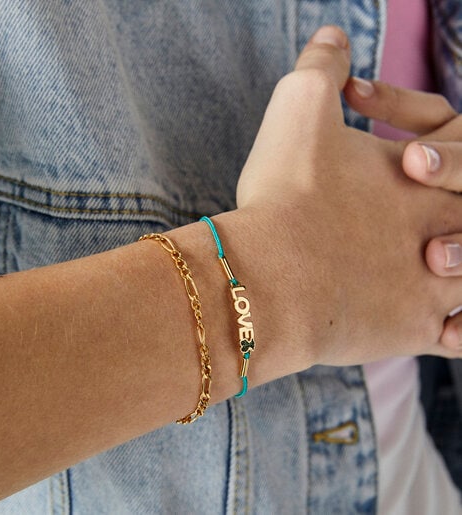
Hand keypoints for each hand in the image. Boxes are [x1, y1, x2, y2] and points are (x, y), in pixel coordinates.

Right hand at [236, 25, 461, 367]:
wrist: (272, 276)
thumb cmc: (286, 194)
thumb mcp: (296, 106)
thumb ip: (322, 66)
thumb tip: (332, 36)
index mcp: (424, 174)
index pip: (452, 139)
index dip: (415, 126)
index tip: (367, 131)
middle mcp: (442, 228)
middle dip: (451, 197)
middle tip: (408, 192)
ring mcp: (434, 285)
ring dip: (458, 265)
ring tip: (433, 261)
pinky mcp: (414, 331)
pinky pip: (459, 335)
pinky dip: (458, 328)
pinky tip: (444, 322)